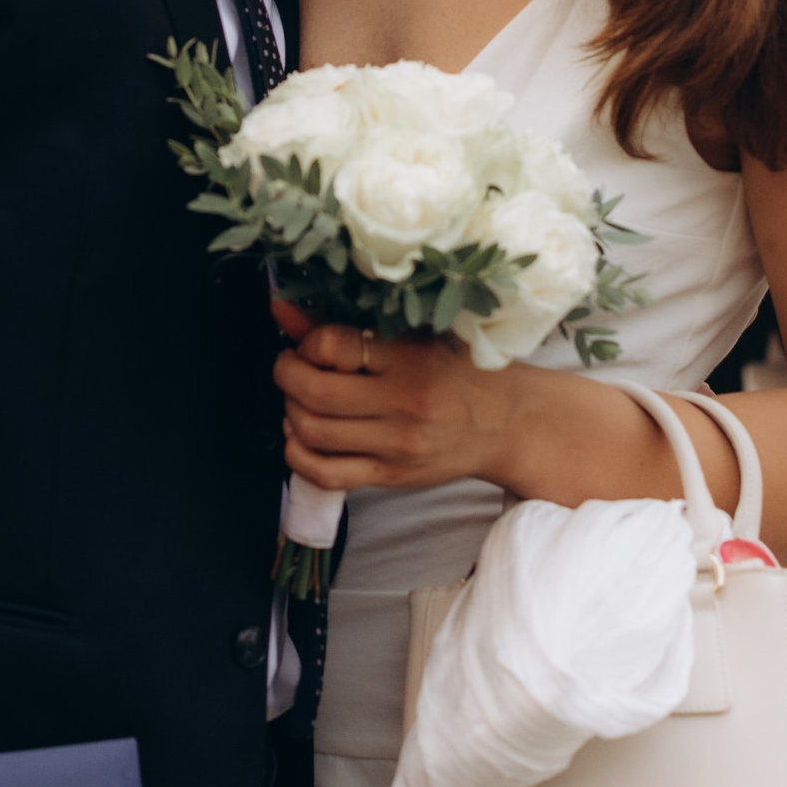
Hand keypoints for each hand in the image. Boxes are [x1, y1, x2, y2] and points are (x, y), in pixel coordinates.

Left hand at [272, 293, 522, 494]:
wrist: (506, 422)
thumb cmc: (458, 370)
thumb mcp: (412, 336)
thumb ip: (343, 326)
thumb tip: (280, 309)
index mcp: (410, 360)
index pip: (331, 346)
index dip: (305, 342)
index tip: (309, 342)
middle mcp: (403, 405)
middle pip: (314, 394)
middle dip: (286, 375)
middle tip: (291, 366)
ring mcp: (396, 446)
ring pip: (313, 433)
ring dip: (290, 411)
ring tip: (299, 397)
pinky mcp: (392, 476)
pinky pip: (326, 474)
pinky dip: (298, 455)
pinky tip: (302, 436)